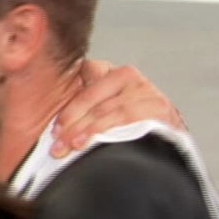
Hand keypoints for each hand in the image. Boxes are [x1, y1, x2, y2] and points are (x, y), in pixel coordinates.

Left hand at [51, 60, 185, 157]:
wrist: (166, 139)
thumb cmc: (127, 126)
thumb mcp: (103, 110)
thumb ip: (82, 107)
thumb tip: (51, 125)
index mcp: (110, 72)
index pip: (83, 74)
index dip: (67, 102)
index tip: (53, 127)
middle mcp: (128, 75)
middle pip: (90, 96)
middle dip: (70, 122)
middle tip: (55, 143)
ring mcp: (144, 89)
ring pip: (105, 109)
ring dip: (83, 130)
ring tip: (68, 146)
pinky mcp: (157, 106)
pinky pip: (123, 117)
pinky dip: (102, 130)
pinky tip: (87, 142)